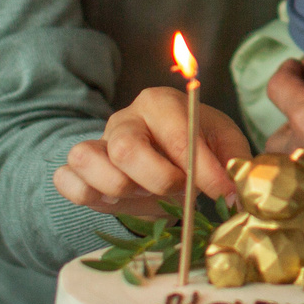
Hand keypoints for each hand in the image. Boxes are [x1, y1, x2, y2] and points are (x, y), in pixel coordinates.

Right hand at [54, 88, 252, 222]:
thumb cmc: (194, 148)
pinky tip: (115, 200)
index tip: (221, 192)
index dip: (201, 169)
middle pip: (126, 148)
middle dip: (159, 180)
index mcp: (160, 103)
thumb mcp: (222, 143)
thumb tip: (237, 191)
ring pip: (88, 161)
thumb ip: (233, 161)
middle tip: (179, 190)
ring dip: (121, 190)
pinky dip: (86, 194)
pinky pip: (66, 180)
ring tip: (146, 194)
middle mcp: (124, 119)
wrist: (162, 159)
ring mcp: (96, 143)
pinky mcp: (77, 169)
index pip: (178, 134)